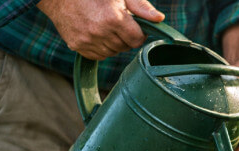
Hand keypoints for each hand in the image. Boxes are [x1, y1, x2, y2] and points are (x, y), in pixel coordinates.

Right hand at [37, 0, 163, 59]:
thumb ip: (141, 7)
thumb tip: (160, 19)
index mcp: (114, 18)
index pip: (137, 40)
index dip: (138, 34)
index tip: (133, 27)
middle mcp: (101, 32)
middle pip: (125, 47)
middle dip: (124, 37)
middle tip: (116, 23)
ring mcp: (88, 41)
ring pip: (113, 52)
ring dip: (113, 43)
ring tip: (104, 26)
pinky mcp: (78, 46)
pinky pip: (99, 55)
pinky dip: (100, 48)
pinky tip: (94, 33)